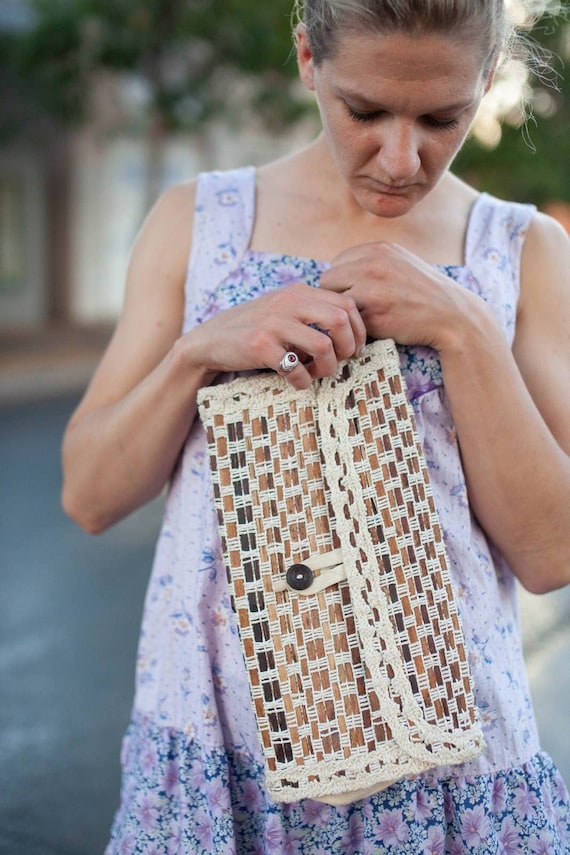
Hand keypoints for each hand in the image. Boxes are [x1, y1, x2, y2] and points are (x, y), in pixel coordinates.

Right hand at [185, 282, 366, 388]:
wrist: (210, 340)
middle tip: (341, 361)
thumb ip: (312, 312)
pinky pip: (296, 368)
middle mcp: (287, 303)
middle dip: (348, 347)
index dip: (359, 329)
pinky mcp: (259, 346)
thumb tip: (352, 332)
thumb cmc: (254, 329)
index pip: (345, 303)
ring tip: (317, 373)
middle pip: (340, 320)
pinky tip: (297, 382)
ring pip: (323, 346)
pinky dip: (303, 381)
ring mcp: (273, 324)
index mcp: (298, 292)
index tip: (355, 348)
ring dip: (327, 367)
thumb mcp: (284, 310)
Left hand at [320, 241, 479, 350]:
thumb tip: (334, 269)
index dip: (342, 281)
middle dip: (337, 296)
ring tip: (364, 318)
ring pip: (336, 304)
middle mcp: (372, 266)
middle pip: (328, 282)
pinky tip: (375, 328)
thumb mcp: (399, 261)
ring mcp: (372, 291)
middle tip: (355, 309)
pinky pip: (350, 323)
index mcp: (378, 249)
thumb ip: (369, 260)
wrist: (451, 315)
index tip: (356, 292)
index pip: (336, 263)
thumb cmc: (422, 291)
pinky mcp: (375, 316)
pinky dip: (358, 328)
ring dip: (345, 313)